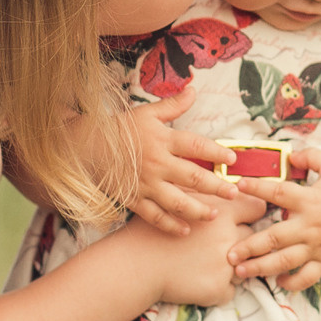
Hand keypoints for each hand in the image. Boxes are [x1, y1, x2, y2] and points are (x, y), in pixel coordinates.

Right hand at [122, 94, 241, 236]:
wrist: (86, 147)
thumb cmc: (120, 129)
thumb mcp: (147, 113)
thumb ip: (173, 105)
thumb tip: (194, 90)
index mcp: (163, 140)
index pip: (196, 145)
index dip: (216, 152)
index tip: (232, 159)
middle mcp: (157, 164)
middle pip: (193, 177)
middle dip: (216, 186)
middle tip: (234, 193)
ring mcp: (146, 184)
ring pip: (177, 202)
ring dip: (198, 210)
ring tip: (214, 215)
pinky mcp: (134, 200)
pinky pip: (154, 216)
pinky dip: (170, 225)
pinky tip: (185, 231)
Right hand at [136, 189, 266, 307]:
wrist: (135, 264)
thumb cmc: (154, 230)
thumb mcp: (180, 201)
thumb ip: (206, 193)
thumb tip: (226, 186)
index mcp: (223, 212)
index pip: (257, 208)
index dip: (250, 213)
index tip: (242, 218)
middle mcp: (229, 236)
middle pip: (252, 237)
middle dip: (240, 241)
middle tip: (218, 244)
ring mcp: (227, 265)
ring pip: (245, 265)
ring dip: (232, 266)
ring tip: (206, 263)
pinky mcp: (218, 288)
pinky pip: (231, 289)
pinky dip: (218, 288)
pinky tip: (199, 281)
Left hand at [230, 149, 320, 291]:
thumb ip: (312, 156)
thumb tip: (291, 155)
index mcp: (310, 200)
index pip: (279, 193)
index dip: (258, 188)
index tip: (238, 186)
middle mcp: (310, 226)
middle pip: (275, 238)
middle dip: (250, 247)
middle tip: (229, 253)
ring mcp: (316, 246)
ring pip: (285, 261)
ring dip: (261, 268)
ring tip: (241, 271)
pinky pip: (307, 277)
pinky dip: (292, 283)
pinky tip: (277, 282)